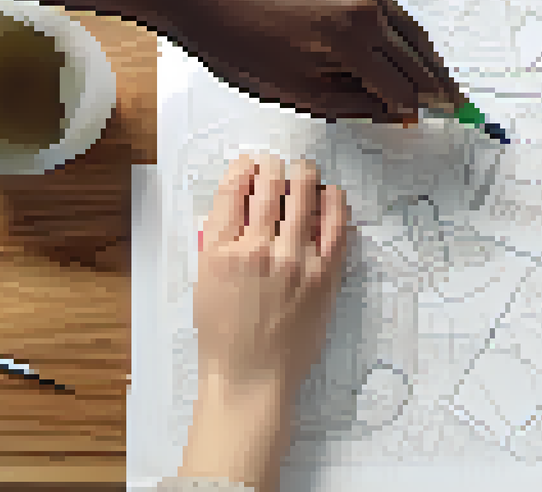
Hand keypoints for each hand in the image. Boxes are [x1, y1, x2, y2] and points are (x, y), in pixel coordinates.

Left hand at [173, 0, 464, 121]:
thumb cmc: (234, 43)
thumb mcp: (296, 91)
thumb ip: (356, 103)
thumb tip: (398, 110)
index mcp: (352, 38)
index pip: (401, 84)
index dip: (417, 107)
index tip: (434, 120)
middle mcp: (365, 1)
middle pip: (415, 52)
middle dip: (436, 81)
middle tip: (458, 103)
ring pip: (405, 23)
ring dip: (423, 52)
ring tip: (439, 76)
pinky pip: (383, 0)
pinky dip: (395, 24)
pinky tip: (399, 42)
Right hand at [193, 152, 353, 392]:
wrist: (251, 378)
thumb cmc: (225, 337)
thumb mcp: (205, 282)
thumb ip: (219, 243)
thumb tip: (239, 207)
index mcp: (220, 251)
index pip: (232, 190)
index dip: (242, 168)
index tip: (249, 163)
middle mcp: (257, 250)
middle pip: (269, 185)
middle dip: (273, 165)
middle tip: (277, 163)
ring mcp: (294, 261)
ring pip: (304, 196)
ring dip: (305, 175)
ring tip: (305, 170)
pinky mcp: (324, 275)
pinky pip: (335, 226)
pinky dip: (334, 204)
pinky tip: (332, 195)